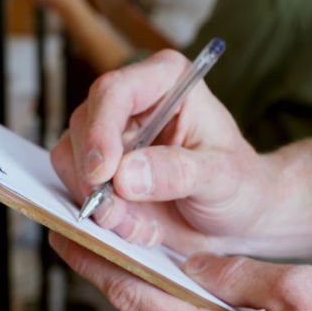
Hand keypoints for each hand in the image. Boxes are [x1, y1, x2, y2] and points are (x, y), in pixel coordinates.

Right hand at [50, 50, 273, 251]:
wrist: (238, 217)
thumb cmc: (241, 185)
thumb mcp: (223, 178)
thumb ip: (179, 172)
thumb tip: (126, 176)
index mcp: (166, 80)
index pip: (114, 91)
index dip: (100, 131)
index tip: (104, 174)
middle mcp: (131, 102)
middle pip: (83, 126)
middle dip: (96, 179)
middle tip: (122, 218)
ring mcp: (110, 136)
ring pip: (71, 160)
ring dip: (98, 203)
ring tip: (142, 229)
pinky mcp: (99, 170)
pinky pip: (73, 188)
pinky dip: (97, 216)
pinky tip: (134, 230)